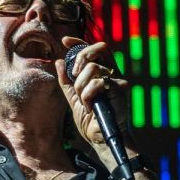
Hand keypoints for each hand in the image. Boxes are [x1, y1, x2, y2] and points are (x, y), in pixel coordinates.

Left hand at [54, 36, 132, 150]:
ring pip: (93, 67)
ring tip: (83, 100)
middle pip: (99, 48)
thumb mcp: (73, 98)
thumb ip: (66, 80)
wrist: (99, 138)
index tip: (65, 41)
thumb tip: (58, 61)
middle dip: (81, 57)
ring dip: (81, 85)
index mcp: (103, 73)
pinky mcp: (120, 89)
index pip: (94, 50)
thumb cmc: (90, 120)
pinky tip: (89, 107)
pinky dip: (87, 96)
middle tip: (74, 74)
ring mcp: (117, 80)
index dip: (79, 42)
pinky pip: (96, 83)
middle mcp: (112, 73)